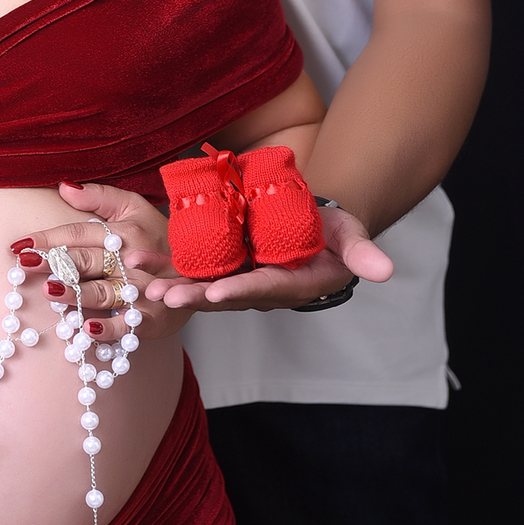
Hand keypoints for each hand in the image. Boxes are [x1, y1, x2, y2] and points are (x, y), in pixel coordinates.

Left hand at [14, 182, 187, 343]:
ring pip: (101, 292)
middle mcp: (130, 260)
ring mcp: (141, 291)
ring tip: (51, 290)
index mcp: (123, 231)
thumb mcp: (134, 207)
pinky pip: (126, 326)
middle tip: (26, 264)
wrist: (202, 270)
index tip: (19, 245)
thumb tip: (63, 187)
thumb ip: (99, 197)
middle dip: (54, 262)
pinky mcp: (151, 318)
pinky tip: (86, 330)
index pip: (78, 233)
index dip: (48, 237)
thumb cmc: (159, 235)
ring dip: (75, 293)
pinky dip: (107, 329)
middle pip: (86, 260)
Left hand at [143, 201, 393, 312]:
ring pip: (199, 286)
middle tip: (162, 298)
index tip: (218, 294)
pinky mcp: (220, 266)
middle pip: (222, 295)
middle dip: (192, 298)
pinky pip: (189, 270)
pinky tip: (136, 260)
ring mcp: (236, 279)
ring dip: (169, 285)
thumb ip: (364, 253)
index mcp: (290, 285)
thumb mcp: (353, 239)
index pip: (263, 290)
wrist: (315, 226)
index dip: (240, 292)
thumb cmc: (335, 234)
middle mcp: (258, 288)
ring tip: (139, 284)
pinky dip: (164, 266)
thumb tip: (386, 270)